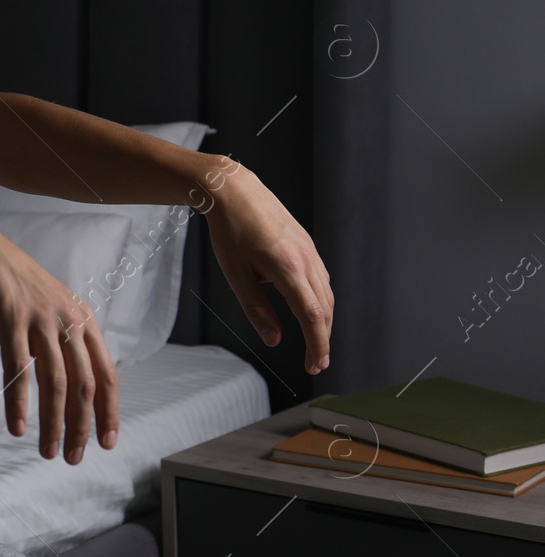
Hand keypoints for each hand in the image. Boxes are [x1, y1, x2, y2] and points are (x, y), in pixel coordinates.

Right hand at [0, 212, 119, 463]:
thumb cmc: (14, 284)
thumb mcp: (51, 309)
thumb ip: (66, 340)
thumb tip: (76, 383)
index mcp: (84, 320)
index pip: (106, 374)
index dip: (109, 412)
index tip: (106, 443)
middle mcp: (68, 321)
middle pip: (84, 385)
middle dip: (80, 427)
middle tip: (72, 457)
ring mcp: (40, 320)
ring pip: (55, 383)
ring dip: (53, 423)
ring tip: (47, 451)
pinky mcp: (10, 320)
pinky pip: (18, 369)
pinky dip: (19, 402)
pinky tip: (16, 427)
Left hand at [203, 165, 333, 373]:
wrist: (235, 191)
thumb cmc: (230, 231)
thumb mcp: (236, 275)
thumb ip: (256, 309)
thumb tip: (273, 340)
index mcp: (288, 268)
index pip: (312, 315)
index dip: (317, 344)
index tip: (315, 365)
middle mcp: (306, 259)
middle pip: (325, 309)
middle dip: (322, 339)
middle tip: (315, 363)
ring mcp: (310, 251)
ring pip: (325, 294)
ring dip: (323, 321)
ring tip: (313, 343)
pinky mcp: (307, 246)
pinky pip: (320, 279)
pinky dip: (319, 301)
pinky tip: (309, 310)